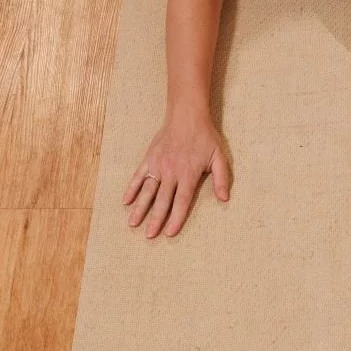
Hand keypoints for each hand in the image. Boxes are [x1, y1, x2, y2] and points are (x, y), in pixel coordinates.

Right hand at [122, 105, 230, 238]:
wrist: (186, 115)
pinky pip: (138, 176)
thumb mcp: (219, 157)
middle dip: (155, 219)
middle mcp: (171, 172)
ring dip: (140, 208)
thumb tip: (225, 199)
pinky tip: (126, 201)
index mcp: (188, 175)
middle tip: (149, 236)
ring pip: (147, 191)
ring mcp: (158, 165)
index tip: (169, 233)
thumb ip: (221, 179)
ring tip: (133, 224)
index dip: (176, 218)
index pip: (181, 201)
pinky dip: (132, 189)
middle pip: (162, 201)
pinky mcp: (149, 158)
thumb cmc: (205, 137)